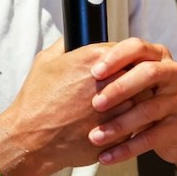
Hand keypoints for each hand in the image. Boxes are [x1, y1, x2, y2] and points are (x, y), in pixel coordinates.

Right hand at [0, 38, 136, 175]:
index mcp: (94, 59)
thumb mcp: (46, 61)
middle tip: (125, 86)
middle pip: (140, 73)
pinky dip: (130, 124)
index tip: (121, 66)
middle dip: (136, 79)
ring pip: (143, 100)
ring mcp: (117, 109)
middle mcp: (110, 81)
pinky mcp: (119, 133)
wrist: (32, 138)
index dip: (125, 59)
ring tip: (123, 106)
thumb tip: (74, 37)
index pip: (127, 50)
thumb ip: (65, 45)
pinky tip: (116, 125)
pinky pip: (136, 125)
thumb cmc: (37, 100)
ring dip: (137, 101)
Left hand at [86, 37, 176, 165]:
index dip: (115, 58)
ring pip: (148, 109)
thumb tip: (71, 53)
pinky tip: (106, 156)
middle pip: (148, 73)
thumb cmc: (146, 96)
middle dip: (119, 88)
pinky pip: (151, 138)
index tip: (94, 72)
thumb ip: (111, 65)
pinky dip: (126, 148)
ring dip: (119, 124)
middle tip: (95, 104)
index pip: (136, 47)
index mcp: (157, 54)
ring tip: (94, 136)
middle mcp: (173, 72)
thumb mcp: (133, 76)